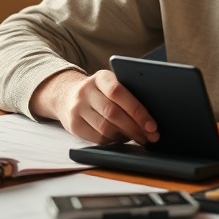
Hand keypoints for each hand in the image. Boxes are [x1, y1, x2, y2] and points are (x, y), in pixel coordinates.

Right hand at [31, 69, 158, 145]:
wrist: (66, 95)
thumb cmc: (100, 91)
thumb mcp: (110, 83)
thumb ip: (127, 92)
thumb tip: (150, 117)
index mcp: (101, 77)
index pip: (118, 92)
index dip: (137, 110)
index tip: (152, 125)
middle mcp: (86, 91)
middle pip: (113, 113)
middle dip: (135, 127)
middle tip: (151, 136)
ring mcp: (77, 108)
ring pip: (105, 128)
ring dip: (126, 136)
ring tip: (139, 138)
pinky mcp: (73, 125)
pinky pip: (97, 138)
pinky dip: (113, 141)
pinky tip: (122, 139)